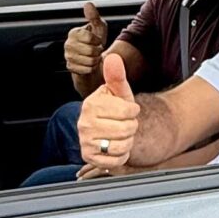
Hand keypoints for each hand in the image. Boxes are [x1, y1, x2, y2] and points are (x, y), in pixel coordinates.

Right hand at [64, 2, 107, 84]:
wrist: (92, 60)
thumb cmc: (95, 43)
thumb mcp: (98, 28)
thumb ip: (94, 17)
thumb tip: (88, 4)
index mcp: (74, 32)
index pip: (90, 38)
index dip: (98, 41)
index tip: (97, 41)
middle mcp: (68, 44)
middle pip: (91, 51)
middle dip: (98, 52)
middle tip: (96, 50)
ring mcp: (68, 56)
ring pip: (89, 61)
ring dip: (96, 60)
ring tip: (93, 56)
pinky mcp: (70, 67)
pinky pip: (87, 70)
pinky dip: (92, 68)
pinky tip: (89, 64)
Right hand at [79, 49, 139, 174]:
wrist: (107, 129)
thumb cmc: (115, 109)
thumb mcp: (118, 92)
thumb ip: (116, 76)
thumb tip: (113, 57)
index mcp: (91, 104)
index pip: (127, 111)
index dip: (133, 111)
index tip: (127, 110)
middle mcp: (84, 123)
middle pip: (126, 129)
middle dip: (131, 127)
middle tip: (124, 124)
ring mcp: (85, 141)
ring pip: (122, 146)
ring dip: (128, 141)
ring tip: (120, 135)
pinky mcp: (90, 157)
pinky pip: (116, 160)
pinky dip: (122, 155)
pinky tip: (115, 147)